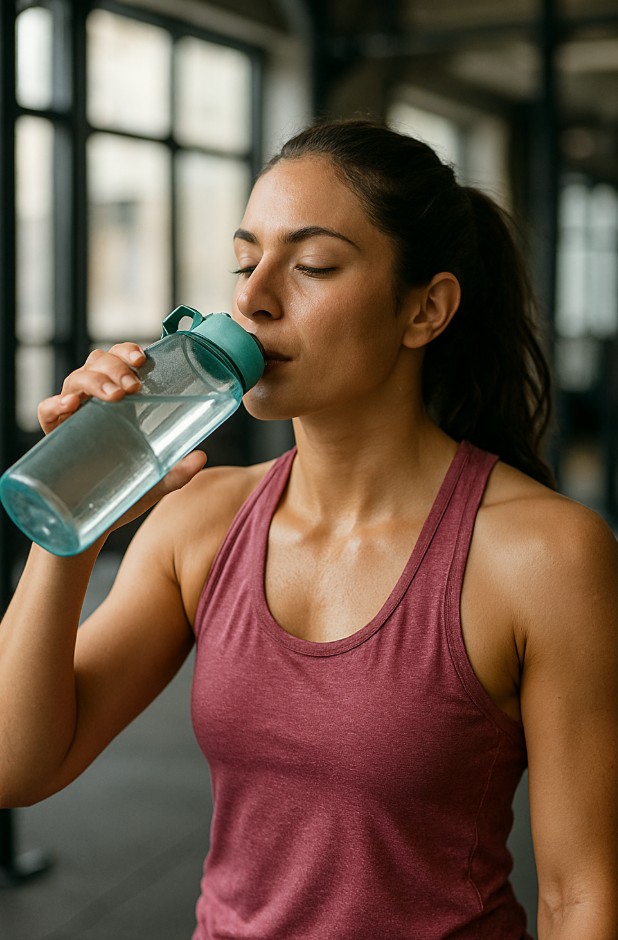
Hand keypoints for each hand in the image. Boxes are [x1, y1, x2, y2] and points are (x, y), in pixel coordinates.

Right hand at [36, 343, 207, 536]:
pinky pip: (46, 411)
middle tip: (133, 386)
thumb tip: (201, 457)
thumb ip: (179, 472)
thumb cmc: (125, 493)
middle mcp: (93, 403)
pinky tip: (70, 406)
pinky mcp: (53, 436)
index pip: (118, 362)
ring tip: (115, 396)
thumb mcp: (156, 481)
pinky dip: (55, 404)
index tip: (142, 359)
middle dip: (115, 365)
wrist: (96, 524)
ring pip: (75, 379)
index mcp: (118, 404)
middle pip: (96, 362)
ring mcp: (72, 418)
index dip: (126, 351)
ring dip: (95, 380)